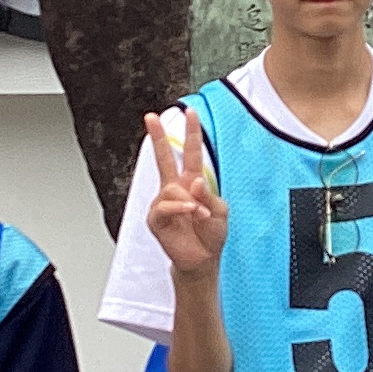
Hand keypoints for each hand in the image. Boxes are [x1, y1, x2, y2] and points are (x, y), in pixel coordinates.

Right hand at [143, 111, 229, 276]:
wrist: (202, 259)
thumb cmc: (211, 235)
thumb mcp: (221, 211)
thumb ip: (210, 195)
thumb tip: (194, 183)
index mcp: (192, 182)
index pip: (191, 153)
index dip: (191, 133)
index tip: (190, 112)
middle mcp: (176, 188)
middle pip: (164, 157)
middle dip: (158, 136)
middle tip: (151, 117)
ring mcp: (164, 202)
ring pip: (172, 188)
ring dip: (190, 201)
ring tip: (200, 215)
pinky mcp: (156, 218)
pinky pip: (165, 206)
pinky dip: (181, 209)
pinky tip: (191, 213)